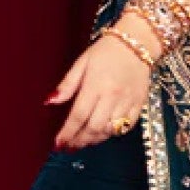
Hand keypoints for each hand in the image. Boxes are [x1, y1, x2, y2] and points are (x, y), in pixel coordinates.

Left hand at [47, 34, 152, 149]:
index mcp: (95, 85)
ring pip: (110, 130)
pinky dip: (114, 133)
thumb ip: (67, 85)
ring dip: (95, 139)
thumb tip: (50, 102)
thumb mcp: (82, 62)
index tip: (58, 144)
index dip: (67, 133)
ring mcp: (128, 101)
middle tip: (70, 147)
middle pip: (94, 128)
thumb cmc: (106, 51)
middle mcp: (112, 96)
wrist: (137, 42)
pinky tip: (104, 132)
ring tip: (84, 141)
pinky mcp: (139, 104)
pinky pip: (127, 127)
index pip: (78, 116)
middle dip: (80, 141)